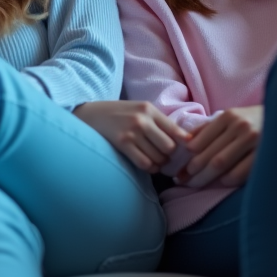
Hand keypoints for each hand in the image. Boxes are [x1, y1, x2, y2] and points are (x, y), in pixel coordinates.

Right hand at [73, 100, 189, 172]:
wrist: (89, 114)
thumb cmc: (118, 114)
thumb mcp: (139, 110)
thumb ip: (159, 122)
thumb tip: (187, 140)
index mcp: (149, 109)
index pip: (176, 130)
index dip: (184, 145)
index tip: (185, 151)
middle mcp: (142, 119)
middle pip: (169, 147)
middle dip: (168, 156)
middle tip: (163, 156)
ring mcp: (132, 131)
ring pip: (158, 158)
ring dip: (158, 163)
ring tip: (153, 160)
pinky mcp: (122, 143)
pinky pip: (144, 163)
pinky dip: (148, 168)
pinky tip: (145, 164)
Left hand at [178, 105, 262, 188]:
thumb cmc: (256, 120)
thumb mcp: (234, 117)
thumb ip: (211, 128)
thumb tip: (186, 142)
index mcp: (230, 116)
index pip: (201, 140)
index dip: (188, 157)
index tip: (179, 168)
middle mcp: (241, 127)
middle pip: (209, 155)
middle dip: (193, 171)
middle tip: (181, 181)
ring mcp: (255, 141)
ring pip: (221, 164)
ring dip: (205, 178)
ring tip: (195, 185)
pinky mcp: (267, 155)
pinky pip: (241, 173)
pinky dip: (227, 180)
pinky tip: (221, 183)